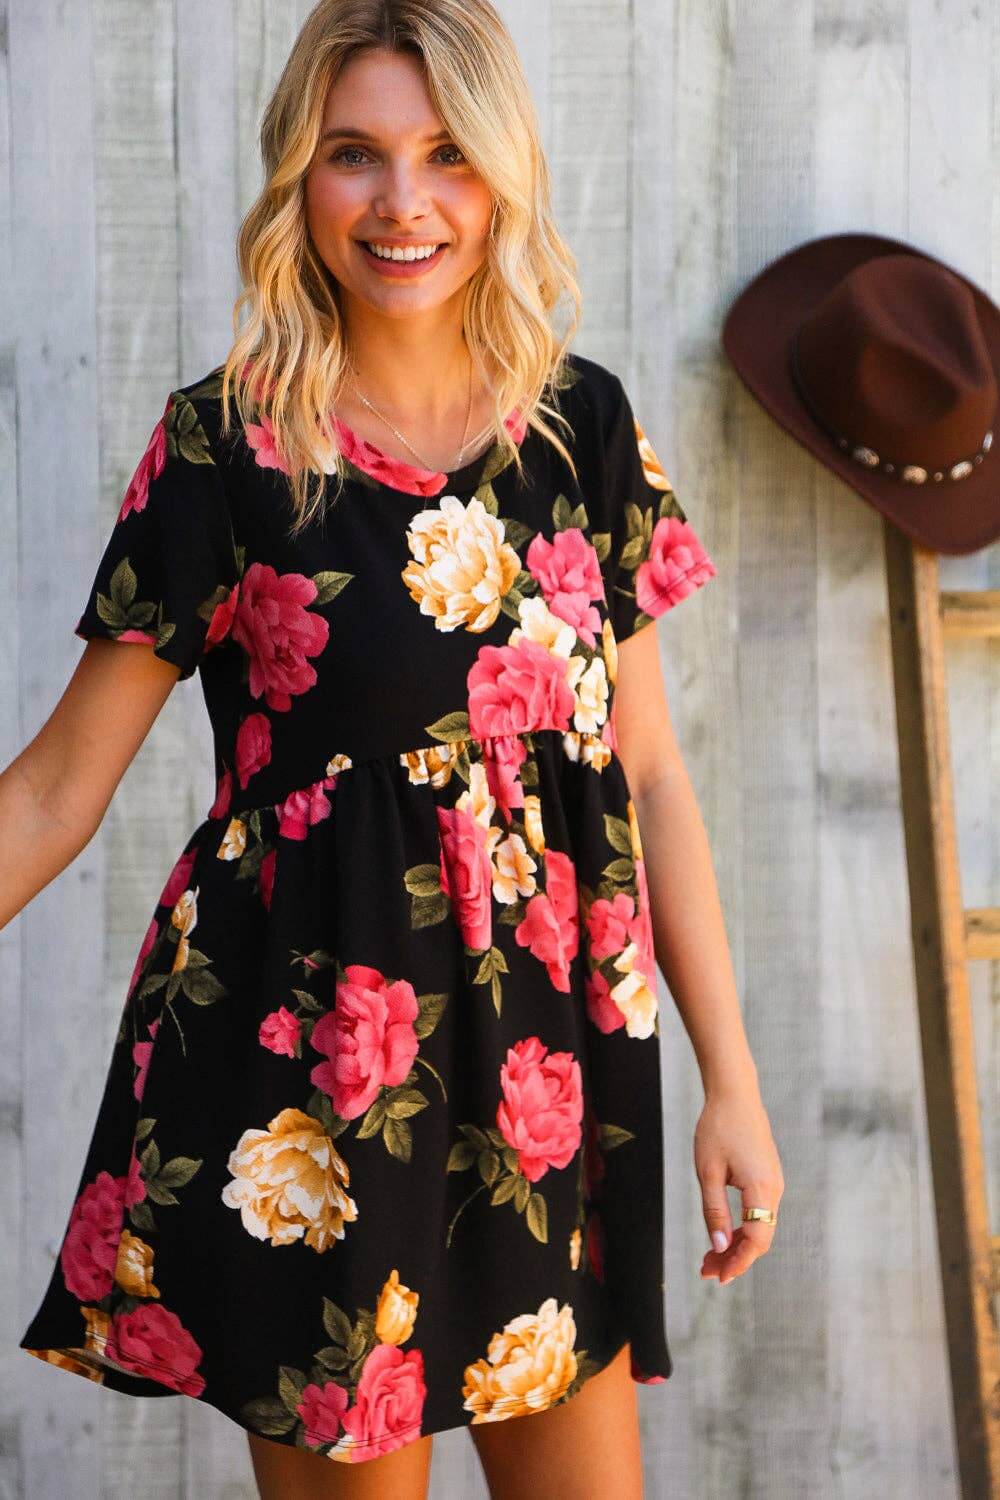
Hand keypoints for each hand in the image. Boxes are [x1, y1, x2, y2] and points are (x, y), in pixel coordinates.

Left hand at [694, 1083, 783, 1284]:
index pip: (757, 1240)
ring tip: (709, 1258)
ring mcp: (774, 1183)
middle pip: (760, 1237)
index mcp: (763, 1189)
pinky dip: (742, 1228)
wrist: (735, 1094)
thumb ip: (714, 1211)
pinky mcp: (768, 1177)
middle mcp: (775, 1189)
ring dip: (737, 1245)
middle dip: (735, 1259)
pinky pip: (759, 1213)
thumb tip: (718, 1248)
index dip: (739, 1262)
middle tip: (706, 1271)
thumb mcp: (708, 1172)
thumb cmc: (718, 1128)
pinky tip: (723, 1234)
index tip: (718, 1277)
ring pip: (760, 1227)